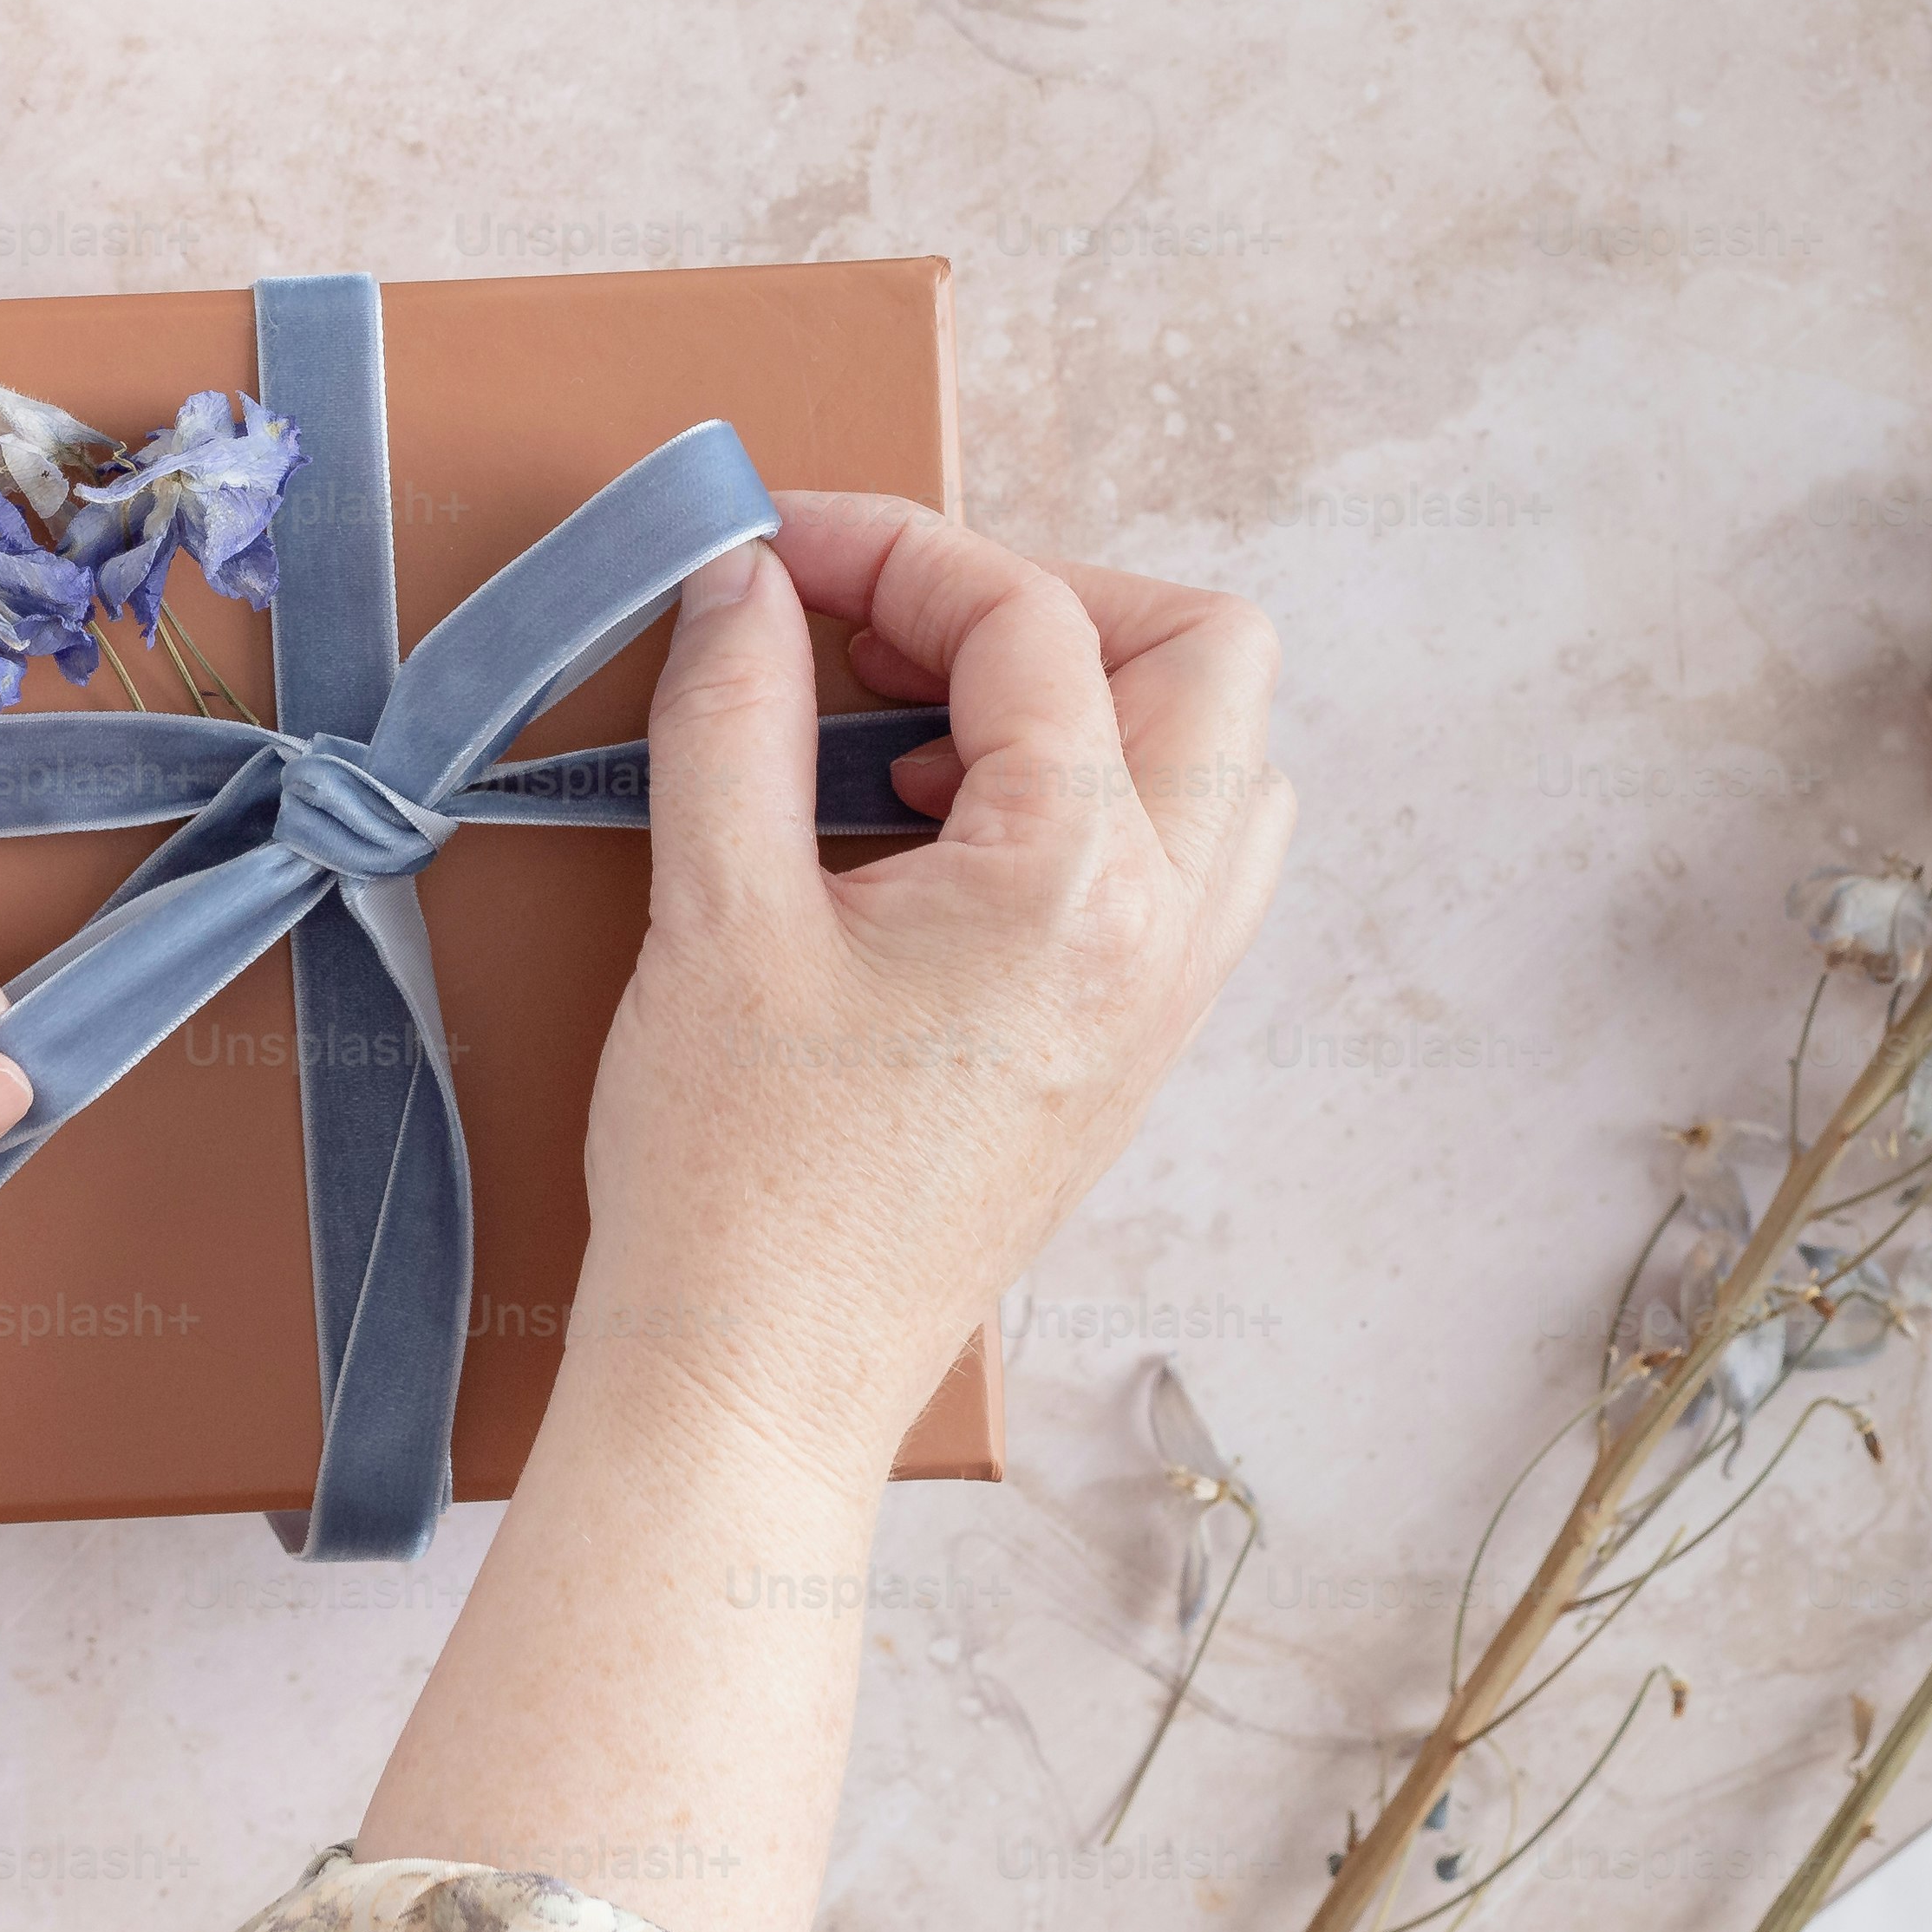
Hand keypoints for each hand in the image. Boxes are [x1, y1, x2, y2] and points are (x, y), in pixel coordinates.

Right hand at [570, 491, 1290, 1480]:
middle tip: (885, 625)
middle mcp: (1165, 934)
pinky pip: (1181, 861)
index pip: (1030, 624)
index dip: (891, 548)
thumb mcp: (711, 916)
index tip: (772, 547)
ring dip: (1086, 697)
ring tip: (917, 729)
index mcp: (1076, 887)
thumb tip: (740, 576)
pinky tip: (933, 830)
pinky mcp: (1131, 1047)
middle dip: (1045, 599)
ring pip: (1220, 761)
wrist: (757, 1384)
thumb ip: (731, 711)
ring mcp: (1168, 998)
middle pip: (1206, 655)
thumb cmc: (730, 1181)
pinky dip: (1085, 796)